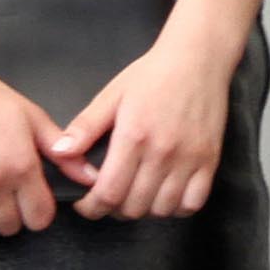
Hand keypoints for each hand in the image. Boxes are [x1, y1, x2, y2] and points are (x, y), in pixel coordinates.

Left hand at [53, 33, 233, 220]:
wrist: (197, 59)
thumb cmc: (152, 75)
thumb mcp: (112, 96)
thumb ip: (85, 127)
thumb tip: (59, 153)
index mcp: (134, 136)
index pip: (109, 192)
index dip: (92, 207)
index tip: (87, 204)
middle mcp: (163, 152)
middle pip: (134, 207)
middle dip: (114, 210)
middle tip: (109, 197)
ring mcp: (189, 159)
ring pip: (162, 210)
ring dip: (144, 210)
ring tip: (136, 196)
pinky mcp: (209, 161)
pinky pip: (192, 204)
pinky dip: (176, 208)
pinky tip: (165, 194)